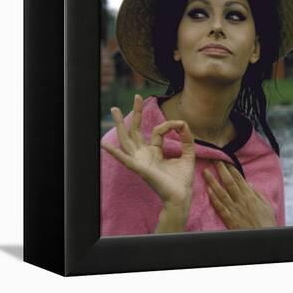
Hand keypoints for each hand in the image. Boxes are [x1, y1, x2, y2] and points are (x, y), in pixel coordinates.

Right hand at [101, 94, 195, 208]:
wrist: (181, 196)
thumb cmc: (182, 179)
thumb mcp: (188, 153)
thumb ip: (186, 138)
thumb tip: (183, 123)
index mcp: (154, 151)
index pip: (157, 131)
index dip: (169, 125)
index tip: (181, 125)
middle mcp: (144, 154)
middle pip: (135, 130)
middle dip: (136, 113)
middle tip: (136, 96)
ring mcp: (140, 161)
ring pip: (127, 139)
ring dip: (120, 125)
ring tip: (114, 110)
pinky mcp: (139, 168)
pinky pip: (125, 159)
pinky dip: (115, 152)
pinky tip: (105, 144)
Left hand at [203, 161, 276, 229]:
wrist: (263, 238)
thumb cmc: (267, 223)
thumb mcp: (266, 205)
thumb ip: (257, 194)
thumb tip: (249, 184)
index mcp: (250, 196)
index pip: (239, 178)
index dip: (231, 168)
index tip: (225, 159)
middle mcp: (241, 200)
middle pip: (229, 182)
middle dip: (221, 170)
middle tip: (214, 159)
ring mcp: (234, 209)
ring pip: (221, 192)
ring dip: (212, 181)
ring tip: (205, 172)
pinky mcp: (229, 219)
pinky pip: (219, 207)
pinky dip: (213, 198)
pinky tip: (207, 190)